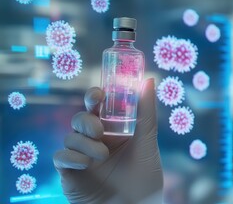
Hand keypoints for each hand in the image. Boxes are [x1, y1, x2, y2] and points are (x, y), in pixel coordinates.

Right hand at [53, 78, 162, 203]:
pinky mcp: (70, 173)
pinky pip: (61, 157)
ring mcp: (81, 156)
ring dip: (85, 144)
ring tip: (103, 157)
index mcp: (112, 130)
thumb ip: (146, 112)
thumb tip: (148, 79)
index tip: (99, 94)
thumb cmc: (144, 176)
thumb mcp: (148, 142)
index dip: (94, 96)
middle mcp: (95, 140)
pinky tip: (86, 164)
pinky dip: (72, 157)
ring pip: (70, 137)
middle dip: (87, 121)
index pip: (98, 106)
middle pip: (80, 119)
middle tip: (99, 130)